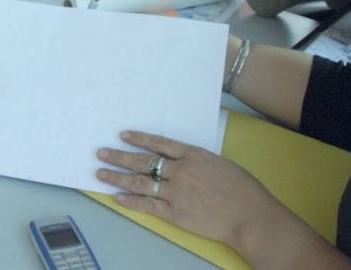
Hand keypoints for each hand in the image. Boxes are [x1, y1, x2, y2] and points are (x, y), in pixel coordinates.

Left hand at [96, 130, 283, 250]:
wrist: (250, 216)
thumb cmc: (243, 189)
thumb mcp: (220, 164)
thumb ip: (198, 162)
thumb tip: (183, 161)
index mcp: (193, 155)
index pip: (159, 143)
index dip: (139, 139)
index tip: (123, 135)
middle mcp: (180, 171)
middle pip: (143, 161)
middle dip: (119, 157)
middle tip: (101, 153)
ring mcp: (175, 193)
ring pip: (140, 182)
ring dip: (118, 177)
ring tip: (100, 173)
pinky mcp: (175, 213)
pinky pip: (147, 205)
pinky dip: (131, 201)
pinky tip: (117, 197)